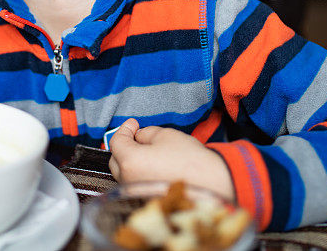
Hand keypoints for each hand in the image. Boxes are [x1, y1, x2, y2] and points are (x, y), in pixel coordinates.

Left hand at [108, 119, 234, 199]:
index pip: (116, 141)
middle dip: (124, 145)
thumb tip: (138, 136)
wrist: (211, 186)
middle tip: (138, 136)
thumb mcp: (166, 135)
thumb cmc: (189, 160)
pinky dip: (139, 174)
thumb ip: (145, 133)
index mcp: (130, 161)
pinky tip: (153, 167)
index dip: (125, 129)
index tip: (133, 124)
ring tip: (147, 152)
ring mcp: (136, 193)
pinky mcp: (145, 202)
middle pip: (116, 159)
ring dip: (131, 161)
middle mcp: (128, 180)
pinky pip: (135, 184)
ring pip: (125, 173)